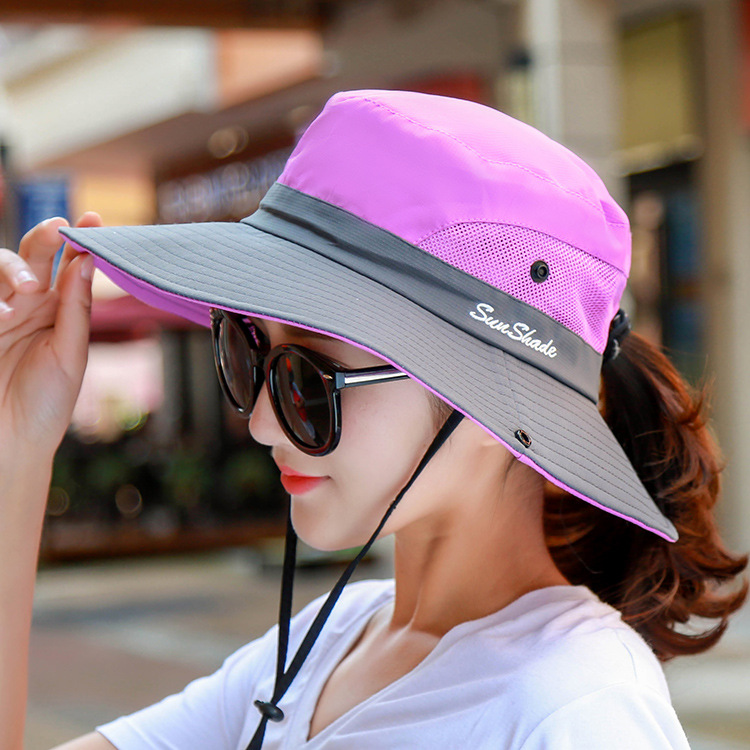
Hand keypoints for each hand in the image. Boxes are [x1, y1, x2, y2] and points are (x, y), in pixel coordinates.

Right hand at [0, 213, 101, 457]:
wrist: (10, 442)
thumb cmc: (46, 403)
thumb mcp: (69, 354)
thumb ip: (76, 309)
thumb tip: (87, 261)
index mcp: (58, 312)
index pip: (70, 268)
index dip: (80, 242)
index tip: (95, 219)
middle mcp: (28, 306)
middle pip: (32, 257)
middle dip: (44, 237)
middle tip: (57, 229)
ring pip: (1, 269)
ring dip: (14, 268)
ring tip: (29, 288)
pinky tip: (3, 316)